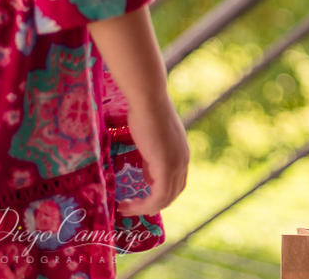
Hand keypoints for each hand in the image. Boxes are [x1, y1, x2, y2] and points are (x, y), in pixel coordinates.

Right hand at [120, 96, 189, 215]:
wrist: (148, 100)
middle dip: (150, 204)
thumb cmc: (145, 113)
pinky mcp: (167, 167)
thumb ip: (152, 160)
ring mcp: (177, 164)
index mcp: (181, 154)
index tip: (136, 198)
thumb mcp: (150, 142)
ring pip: (165, 199)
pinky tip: (126, 205)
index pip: (175, 183)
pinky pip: (158, 197)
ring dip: (144, 208)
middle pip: (172, 194)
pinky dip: (143, 206)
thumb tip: (149, 179)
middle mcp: (184, 161)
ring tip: (124, 208)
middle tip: (129, 207)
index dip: (157, 194)